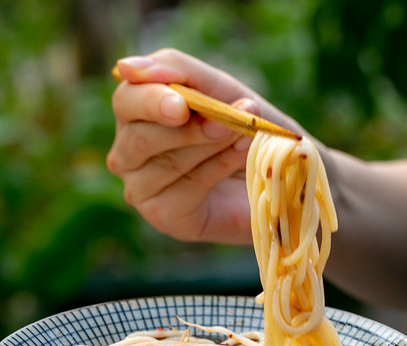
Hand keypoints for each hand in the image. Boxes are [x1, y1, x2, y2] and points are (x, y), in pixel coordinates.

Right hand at [106, 49, 301, 243]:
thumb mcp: (219, 89)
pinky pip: (186, 189)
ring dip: (211, 145)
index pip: (126, 100)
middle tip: (227, 121)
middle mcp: (128, 152)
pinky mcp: (166, 217)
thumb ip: (178, 70)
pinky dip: (219, 168)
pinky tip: (243, 156)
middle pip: (138, 137)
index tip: (181, 105)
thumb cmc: (243, 127)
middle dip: (188, 129)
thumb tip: (124, 67)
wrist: (282, 172)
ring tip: (245, 134)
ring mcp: (142, 188)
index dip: (151, 100)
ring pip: (165, 162)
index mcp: (135, 115)